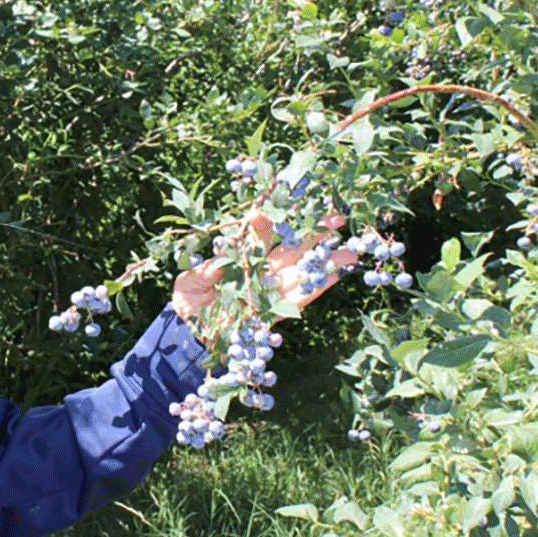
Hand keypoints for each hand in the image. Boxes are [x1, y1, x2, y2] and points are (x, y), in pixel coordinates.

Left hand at [170, 210, 355, 322]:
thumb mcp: (189, 281)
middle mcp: (259, 270)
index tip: (293, 199)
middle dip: (314, 232)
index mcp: (241, 256)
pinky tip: (339, 275)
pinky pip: (299, 299)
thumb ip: (210, 266)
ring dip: (326, 261)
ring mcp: (269, 291)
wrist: (188, 337)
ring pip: (301, 271)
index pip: (262, 233)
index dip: (277, 216)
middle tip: (338, 215)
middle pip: (291, 248)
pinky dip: (318, 287)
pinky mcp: (273, 313)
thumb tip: (232, 250)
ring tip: (350, 248)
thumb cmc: (187, 304)